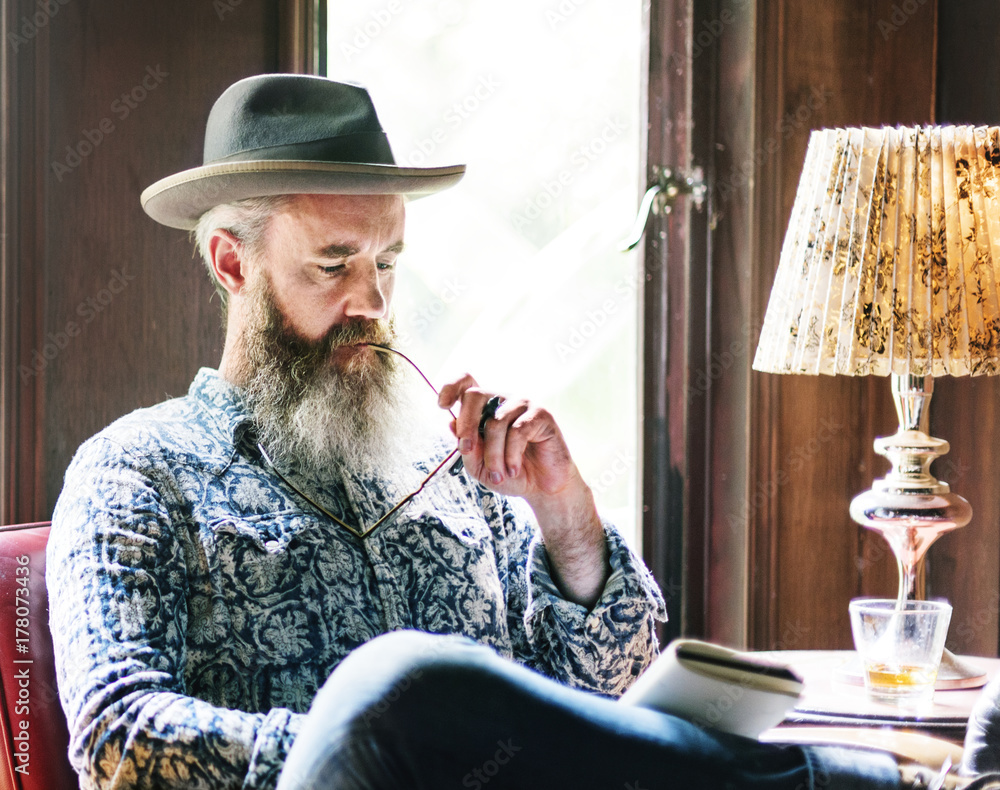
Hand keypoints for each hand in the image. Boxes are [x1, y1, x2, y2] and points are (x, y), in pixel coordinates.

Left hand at [436, 374, 577, 506]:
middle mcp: (502, 401)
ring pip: (495, 422)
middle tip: (467, 450)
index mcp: (485, 409)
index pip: (466, 383)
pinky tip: (513, 469)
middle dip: (467, 425)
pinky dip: (511, 455)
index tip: (442, 405)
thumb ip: (467, 448)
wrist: (542, 488)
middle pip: (475, 395)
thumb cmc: (510, 474)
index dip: (451, 387)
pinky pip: (518, 431)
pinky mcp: (541, 414)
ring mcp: (523, 404)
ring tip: (499, 475)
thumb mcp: (480, 467)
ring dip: (493, 454)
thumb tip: (452, 424)